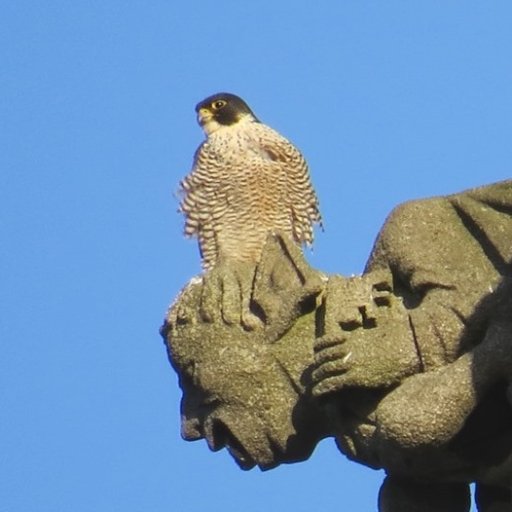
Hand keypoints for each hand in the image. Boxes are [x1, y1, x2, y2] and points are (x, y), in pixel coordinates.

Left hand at [312, 272, 420, 396]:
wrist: (411, 350)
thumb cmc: (401, 335)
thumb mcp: (383, 320)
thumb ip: (369, 317)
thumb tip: (367, 308)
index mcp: (350, 336)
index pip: (324, 342)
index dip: (318, 351)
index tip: (316, 357)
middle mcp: (347, 349)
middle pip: (321, 359)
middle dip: (315, 368)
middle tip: (312, 377)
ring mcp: (350, 363)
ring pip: (324, 372)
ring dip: (316, 381)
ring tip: (312, 390)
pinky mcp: (356, 378)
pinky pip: (333, 385)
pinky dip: (323, 391)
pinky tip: (318, 397)